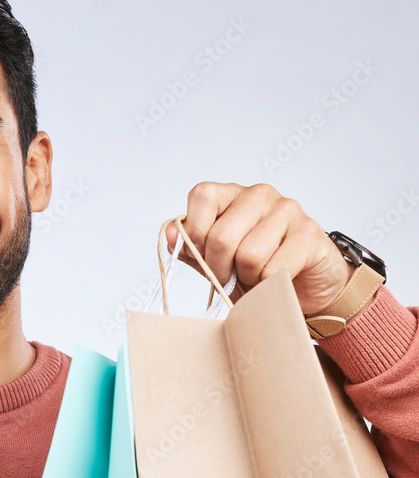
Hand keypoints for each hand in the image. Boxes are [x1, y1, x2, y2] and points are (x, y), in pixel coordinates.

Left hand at [165, 182, 354, 314]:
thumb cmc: (255, 267)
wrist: (303, 284)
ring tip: (254, 276)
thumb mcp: (214, 259)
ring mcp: (287, 210)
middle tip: (228, 278)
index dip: (194, 233)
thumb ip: (191, 248)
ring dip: (246, 278)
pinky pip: (272, 269)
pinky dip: (267, 284)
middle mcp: (260, 194)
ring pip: (248, 255)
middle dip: (218, 269)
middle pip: (221, 236)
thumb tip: (169, 233)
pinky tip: (274, 279)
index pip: (201, 196)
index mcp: (232, 193)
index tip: (201, 254)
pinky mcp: (308, 233)